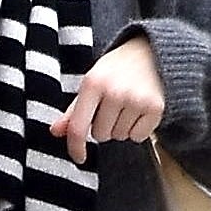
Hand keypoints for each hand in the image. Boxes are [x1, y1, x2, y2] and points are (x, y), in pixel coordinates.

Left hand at [48, 34, 163, 166]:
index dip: (75, 147)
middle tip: (113, 106)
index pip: (78, 127)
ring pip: (120, 137)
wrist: (151, 52)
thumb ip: (74, 110)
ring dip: (122, 127)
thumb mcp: (92, 81)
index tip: (79, 158)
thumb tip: (55, 132)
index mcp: (93, 83)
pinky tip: (140, 110)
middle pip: (100, 135)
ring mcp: (136, 100)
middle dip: (105, 126)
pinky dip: (139, 129)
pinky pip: (139, 137)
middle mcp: (114, 91)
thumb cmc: (116, 69)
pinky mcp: (155, 107)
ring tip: (128, 105)